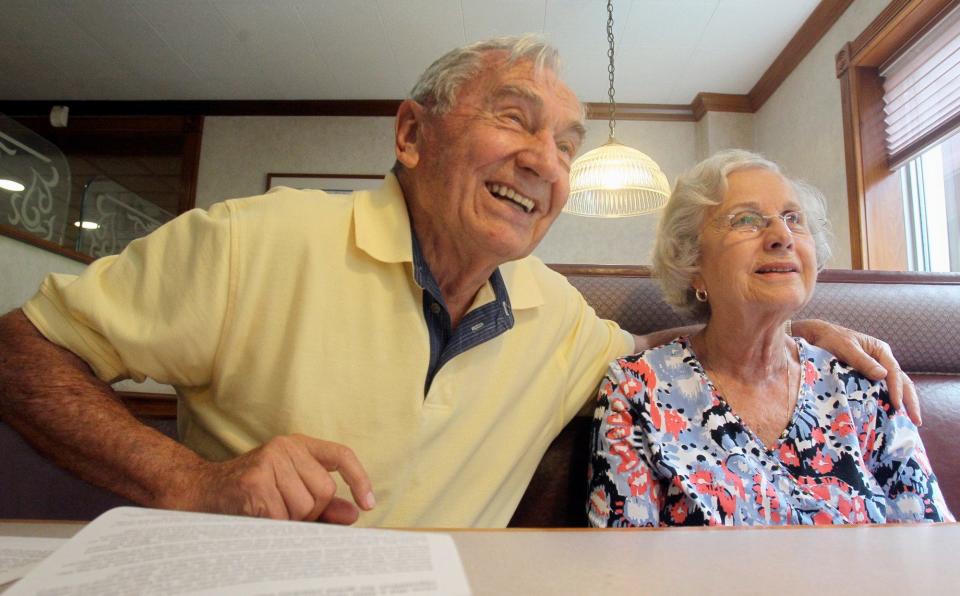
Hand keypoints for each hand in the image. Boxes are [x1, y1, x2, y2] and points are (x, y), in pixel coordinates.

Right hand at [187, 434, 374, 523]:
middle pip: (324, 491)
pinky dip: (273, 526)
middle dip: (310, 513)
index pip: (341, 455)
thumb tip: (353, 514)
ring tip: (268, 512)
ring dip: (289, 521)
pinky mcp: (255, 482)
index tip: (368, 504)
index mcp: (298, 445)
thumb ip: (323, 504)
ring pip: (304, 507)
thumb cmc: (250, 492)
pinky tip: (257, 516)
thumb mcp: (290, 492)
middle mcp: (286, 447)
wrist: (201, 491)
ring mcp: (269, 461)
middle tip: (285, 511)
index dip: (359, 479)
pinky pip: (282, 518)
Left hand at [793, 319, 920, 425]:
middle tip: (917, 421)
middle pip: (902, 381)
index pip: (894, 372)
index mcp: (881, 351)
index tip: (897, 405)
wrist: (818, 337)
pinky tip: (893, 417)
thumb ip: (862, 361)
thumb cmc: (831, 339)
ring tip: (912, 423)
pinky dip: (890, 402)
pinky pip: (883, 390)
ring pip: (896, 387)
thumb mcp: (846, 348)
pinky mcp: (868, 377)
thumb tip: (883, 375)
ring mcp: (877, 369)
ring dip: (904, 403)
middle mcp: (882, 360)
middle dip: (910, 401)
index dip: (896, 390)